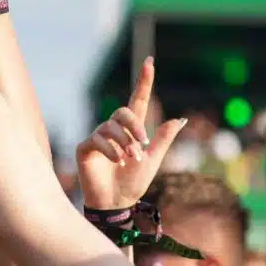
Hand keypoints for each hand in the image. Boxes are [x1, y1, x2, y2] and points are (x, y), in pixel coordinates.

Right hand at [75, 58, 188, 210]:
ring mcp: (98, 138)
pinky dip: (111, 150)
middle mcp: (113, 130)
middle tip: (142, 146)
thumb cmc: (133, 183)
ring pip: (111, 127)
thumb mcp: (153, 160)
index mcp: (131, 130)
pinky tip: (118, 162)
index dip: (144, 82)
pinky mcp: (85, 148)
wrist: (117, 203)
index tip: (150, 62)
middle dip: (136, 127)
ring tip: (130, 160)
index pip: (137, 100)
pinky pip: (98, 140)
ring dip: (125, 143)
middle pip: (123, 112)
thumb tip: (180, 119)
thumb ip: (163, 139)